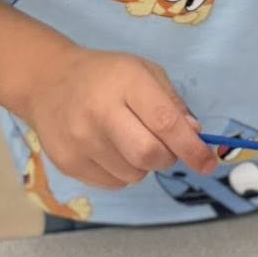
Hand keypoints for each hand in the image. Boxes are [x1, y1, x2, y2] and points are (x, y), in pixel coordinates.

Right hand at [26, 47, 213, 192]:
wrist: (48, 82)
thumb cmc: (106, 76)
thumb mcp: (145, 72)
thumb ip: (172, 104)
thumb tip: (194, 136)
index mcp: (126, 83)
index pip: (165, 123)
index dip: (192, 147)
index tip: (209, 164)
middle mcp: (100, 112)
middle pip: (148, 155)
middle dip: (168, 159)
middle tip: (165, 149)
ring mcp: (80, 140)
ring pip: (132, 175)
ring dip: (143, 166)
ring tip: (129, 141)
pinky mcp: (67, 162)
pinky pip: (112, 183)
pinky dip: (123, 173)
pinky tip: (110, 149)